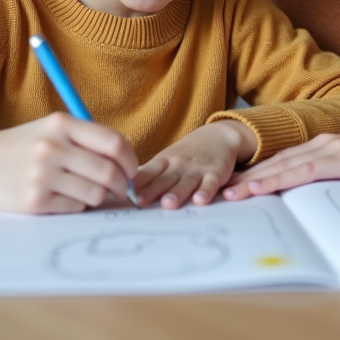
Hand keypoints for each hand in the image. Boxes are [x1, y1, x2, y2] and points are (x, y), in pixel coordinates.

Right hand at [0, 113, 137, 213]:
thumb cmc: (23, 146)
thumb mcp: (52, 129)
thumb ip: (87, 140)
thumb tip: (127, 165)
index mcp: (61, 124)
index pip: (114, 142)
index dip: (131, 160)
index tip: (132, 170)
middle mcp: (52, 147)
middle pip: (109, 171)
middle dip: (122, 184)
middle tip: (121, 189)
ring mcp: (41, 175)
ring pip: (95, 193)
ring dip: (99, 196)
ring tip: (89, 191)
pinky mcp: (34, 201)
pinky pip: (75, 207)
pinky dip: (77, 204)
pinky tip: (65, 197)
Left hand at [134, 120, 256, 209]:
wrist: (218, 135)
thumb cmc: (187, 154)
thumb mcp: (166, 160)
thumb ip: (148, 175)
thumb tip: (120, 188)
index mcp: (163, 162)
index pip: (146, 173)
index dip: (135, 184)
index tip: (122, 193)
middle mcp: (178, 165)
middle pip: (163, 179)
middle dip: (151, 190)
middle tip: (139, 201)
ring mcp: (196, 169)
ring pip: (185, 182)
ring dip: (177, 192)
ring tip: (168, 203)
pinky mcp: (215, 172)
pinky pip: (210, 183)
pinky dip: (206, 191)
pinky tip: (200, 200)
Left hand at [222, 122, 339, 199]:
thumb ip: (337, 179)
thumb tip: (315, 201)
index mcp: (327, 145)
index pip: (283, 161)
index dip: (255, 172)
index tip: (232, 185)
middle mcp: (325, 142)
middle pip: (276, 162)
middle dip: (245, 177)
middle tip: (217, 191)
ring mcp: (335, 148)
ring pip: (284, 166)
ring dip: (254, 180)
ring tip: (229, 194)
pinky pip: (305, 171)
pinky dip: (279, 179)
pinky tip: (261, 187)